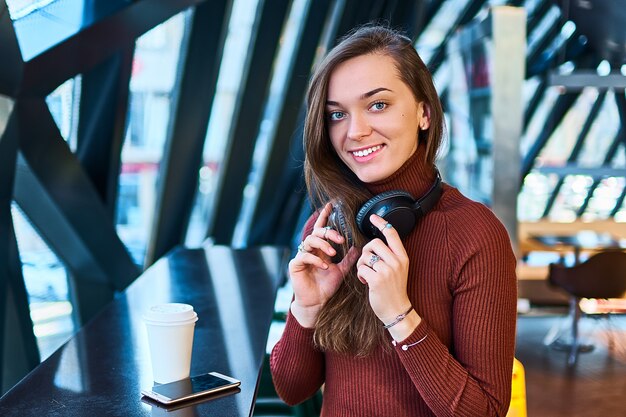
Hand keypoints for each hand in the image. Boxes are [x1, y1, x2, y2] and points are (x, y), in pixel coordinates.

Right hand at [289, 203, 358, 326]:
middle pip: (317, 232)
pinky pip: (304, 255)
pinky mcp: (295, 265)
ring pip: (310, 240)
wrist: (318, 303)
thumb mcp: (342, 270)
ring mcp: (301, 256)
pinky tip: (324, 265)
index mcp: (320, 249)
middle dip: (329, 232)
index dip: (325, 216)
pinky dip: (316, 259)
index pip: (322, 228)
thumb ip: (349, 258)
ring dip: (323, 245)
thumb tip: (359, 246)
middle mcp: (310, 250)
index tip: (331, 205)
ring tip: (333, 253)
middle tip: (340, 238)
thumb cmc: (327, 287)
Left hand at [356, 214, 412, 324]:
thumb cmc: (394, 289)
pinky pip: (361, 268)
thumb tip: (375, 244)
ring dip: (362, 265)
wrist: (397, 310)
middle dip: (366, 252)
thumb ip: (390, 256)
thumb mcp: (398, 269)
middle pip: (374, 243)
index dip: (381, 223)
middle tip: (367, 263)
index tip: (373, 217)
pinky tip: (365, 282)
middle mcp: (397, 262)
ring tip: (367, 274)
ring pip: (366, 256)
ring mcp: (388, 271)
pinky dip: (360, 274)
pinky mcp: (377, 280)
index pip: (392, 233)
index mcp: (403, 257)